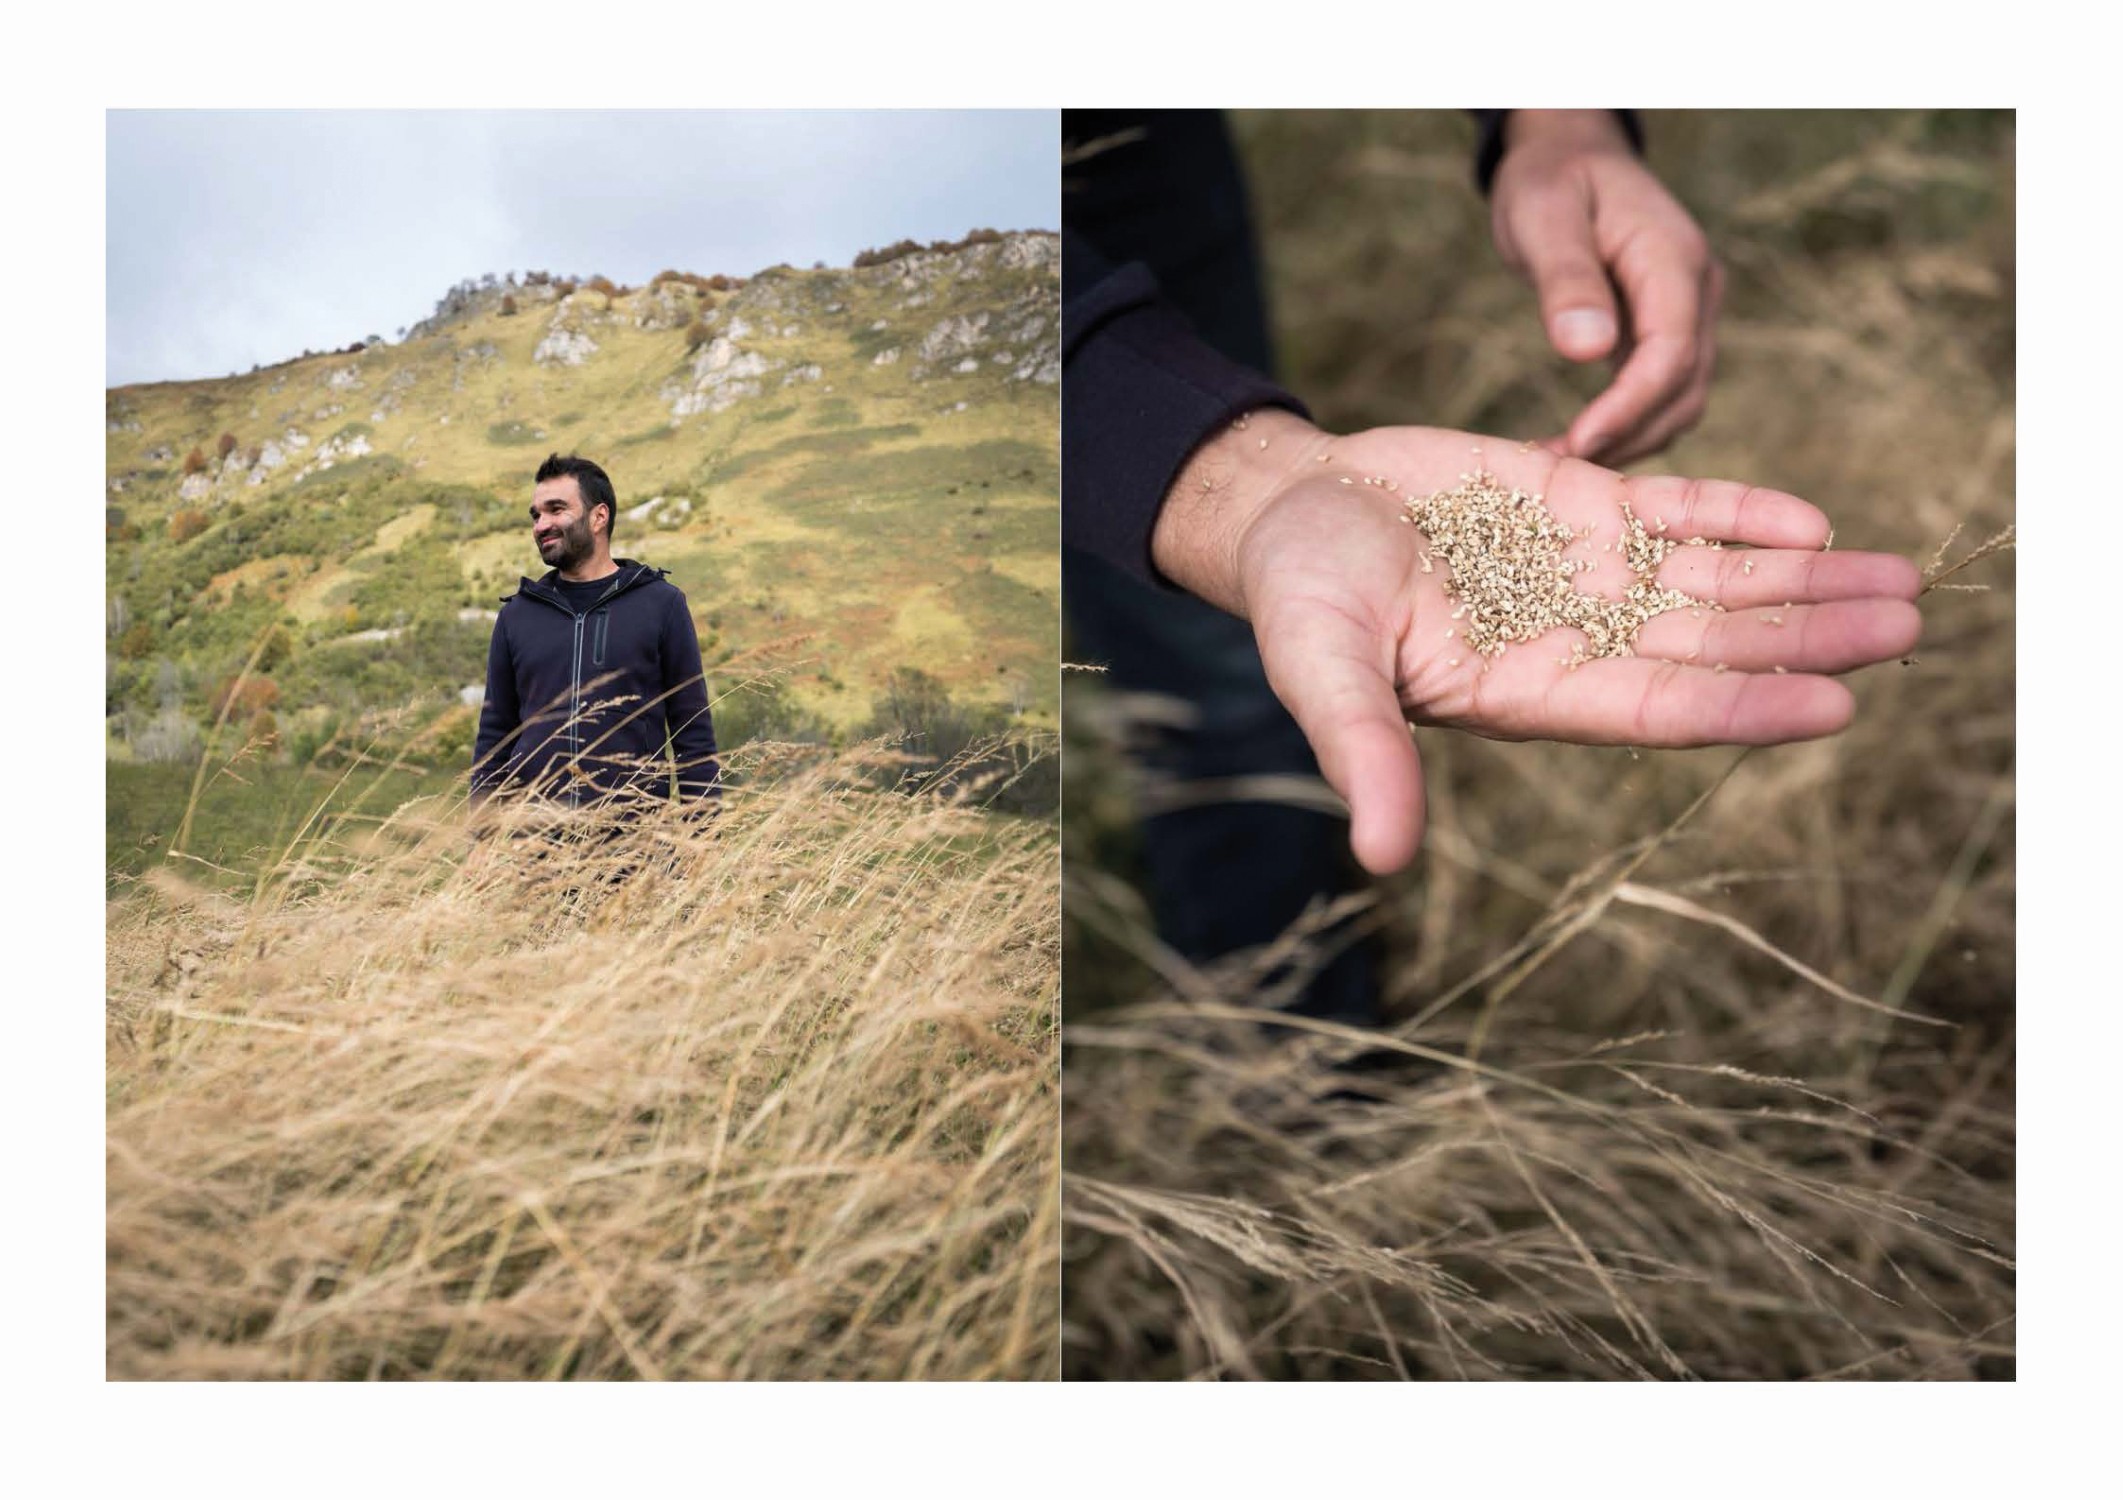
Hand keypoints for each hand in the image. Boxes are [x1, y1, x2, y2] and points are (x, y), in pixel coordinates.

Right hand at [1152, 410, 1920, 876]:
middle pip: (1712, 646)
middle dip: (1809, 639)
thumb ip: (1363, 753)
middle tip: (1907, 628)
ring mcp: (1584, 570)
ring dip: (1805, 584)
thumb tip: (1382, 858)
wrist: (1289, 510)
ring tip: (1902, 581)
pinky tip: (1813, 523)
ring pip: (1716, 581)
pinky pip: (1679, 511)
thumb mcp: (1321, 671)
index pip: (1656, 708)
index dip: (1744, 706)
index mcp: (1526, 692)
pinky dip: (1744, 515)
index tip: (1836, 705)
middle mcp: (1575, 640)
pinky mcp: (1579, 501)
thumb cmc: (1297, 597)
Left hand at [1489, 110, 1722, 467]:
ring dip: (1629, 441)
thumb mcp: (1544, 217)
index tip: (1578, 445)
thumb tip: (1587, 350)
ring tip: (1563, 471)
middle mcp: (1697, 291)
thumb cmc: (1551, 180)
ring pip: (1679, 400)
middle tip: (1561, 478)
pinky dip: (1625, 426)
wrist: (1569, 158)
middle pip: (1684, 388)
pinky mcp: (1666, 331)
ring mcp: (1688, 313)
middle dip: (1628, 438)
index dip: (1629, 407)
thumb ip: (1566, 280)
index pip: (1671, 352)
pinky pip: (1659, 392)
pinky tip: (1576, 446)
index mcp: (1675, 260)